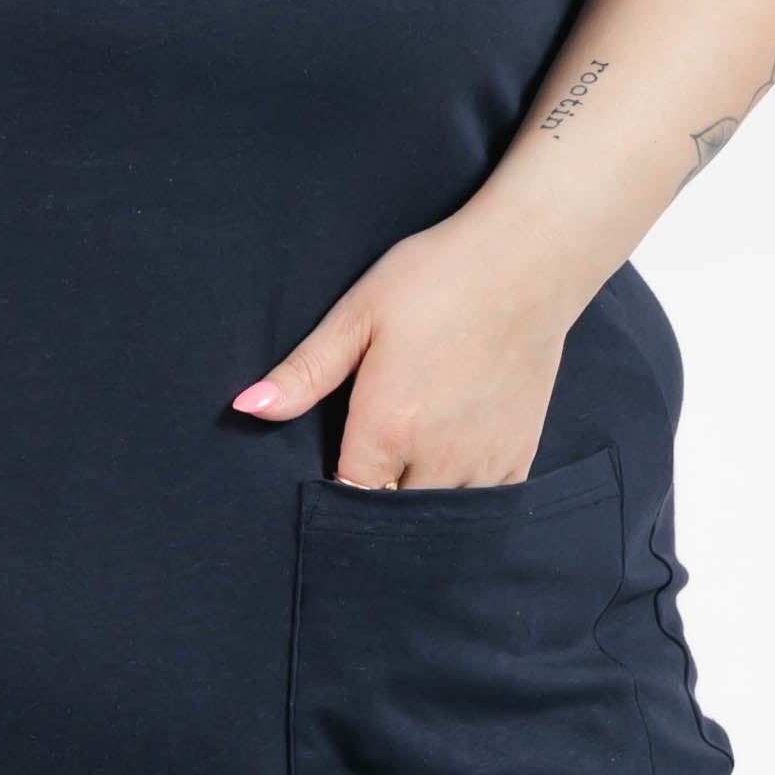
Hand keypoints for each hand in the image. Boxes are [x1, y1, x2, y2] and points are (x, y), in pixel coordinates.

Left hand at [230, 211, 577, 488]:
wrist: (527, 260)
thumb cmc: (436, 278)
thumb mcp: (358, 316)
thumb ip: (303, 373)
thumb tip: (246, 408)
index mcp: (389, 428)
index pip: (346, 496)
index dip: (332, 489)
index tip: (330, 465)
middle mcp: (438, 458)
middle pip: (390, 513)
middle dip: (373, 498)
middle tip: (368, 457)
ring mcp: (484, 462)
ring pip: (437, 513)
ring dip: (416, 498)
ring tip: (407, 457)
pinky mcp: (519, 455)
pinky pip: (483, 504)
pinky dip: (461, 494)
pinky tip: (449, 458)